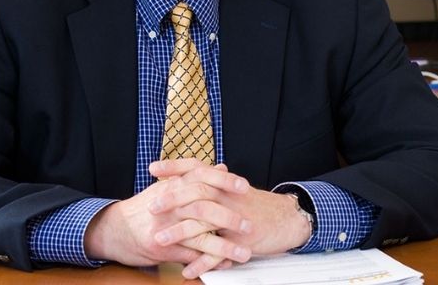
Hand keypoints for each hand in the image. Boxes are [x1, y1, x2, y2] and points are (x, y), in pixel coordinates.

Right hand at [84, 160, 251, 277]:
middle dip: (229, 217)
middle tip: (249, 225)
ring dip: (225, 247)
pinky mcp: (161, 248)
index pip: (202, 177)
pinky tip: (224, 265)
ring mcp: (165, 227)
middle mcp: (170, 204)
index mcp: (173, 185)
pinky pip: (190, 255)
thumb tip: (223, 168)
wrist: (114, 228)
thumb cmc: (145, 207)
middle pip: (204, 207)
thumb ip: (197, 177)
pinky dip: (209, 261)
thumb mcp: (168, 186)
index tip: (245, 186)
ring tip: (244, 253)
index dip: (224, 181)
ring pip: (200, 235)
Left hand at [151, 160, 312, 255]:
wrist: (287, 219)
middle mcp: (228, 196)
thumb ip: (213, 184)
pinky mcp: (241, 239)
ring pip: (203, 222)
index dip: (175, 166)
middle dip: (171, 198)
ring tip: (159, 240)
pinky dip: (201, 263)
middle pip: (196, 191)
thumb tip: (189, 177)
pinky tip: (187, 270)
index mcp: (224, 183)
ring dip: (178, 232)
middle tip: (151, 206)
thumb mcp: (234, 190)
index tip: (153, 168)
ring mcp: (234, 217)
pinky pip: (218, 252)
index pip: (196, 167)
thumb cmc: (256, 206)